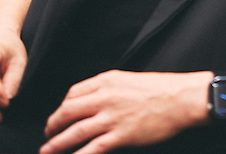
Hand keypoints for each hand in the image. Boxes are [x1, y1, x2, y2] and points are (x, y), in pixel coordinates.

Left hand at [40, 70, 208, 153]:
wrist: (180, 98)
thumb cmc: (159, 88)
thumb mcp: (128, 79)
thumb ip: (108, 88)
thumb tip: (94, 99)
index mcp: (105, 81)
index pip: (73, 93)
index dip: (62, 106)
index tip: (59, 115)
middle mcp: (104, 98)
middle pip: (67, 111)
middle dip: (52, 124)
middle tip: (46, 133)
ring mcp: (111, 117)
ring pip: (75, 131)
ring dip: (57, 143)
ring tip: (46, 150)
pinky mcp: (121, 135)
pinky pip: (94, 148)